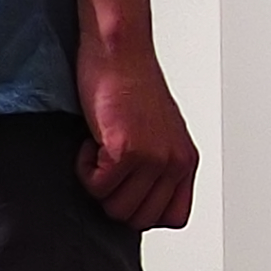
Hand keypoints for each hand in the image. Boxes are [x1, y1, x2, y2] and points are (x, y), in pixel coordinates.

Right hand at [76, 30, 197, 229]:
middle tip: (105, 167)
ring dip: (97, 184)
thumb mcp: (159, 133)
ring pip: (116, 208)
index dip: (143, 210)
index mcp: (186, 161)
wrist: (120, 51)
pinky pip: (97, 187)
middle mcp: (175, 162)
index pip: (174, 217)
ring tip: (97, 152)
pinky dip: (84, 170)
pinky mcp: (127, 149)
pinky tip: (89, 143)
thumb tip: (136, 202)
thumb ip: (158, 167)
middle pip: (139, 219)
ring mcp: (153, 158)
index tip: (125, 188)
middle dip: (114, 199)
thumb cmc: (131, 84)